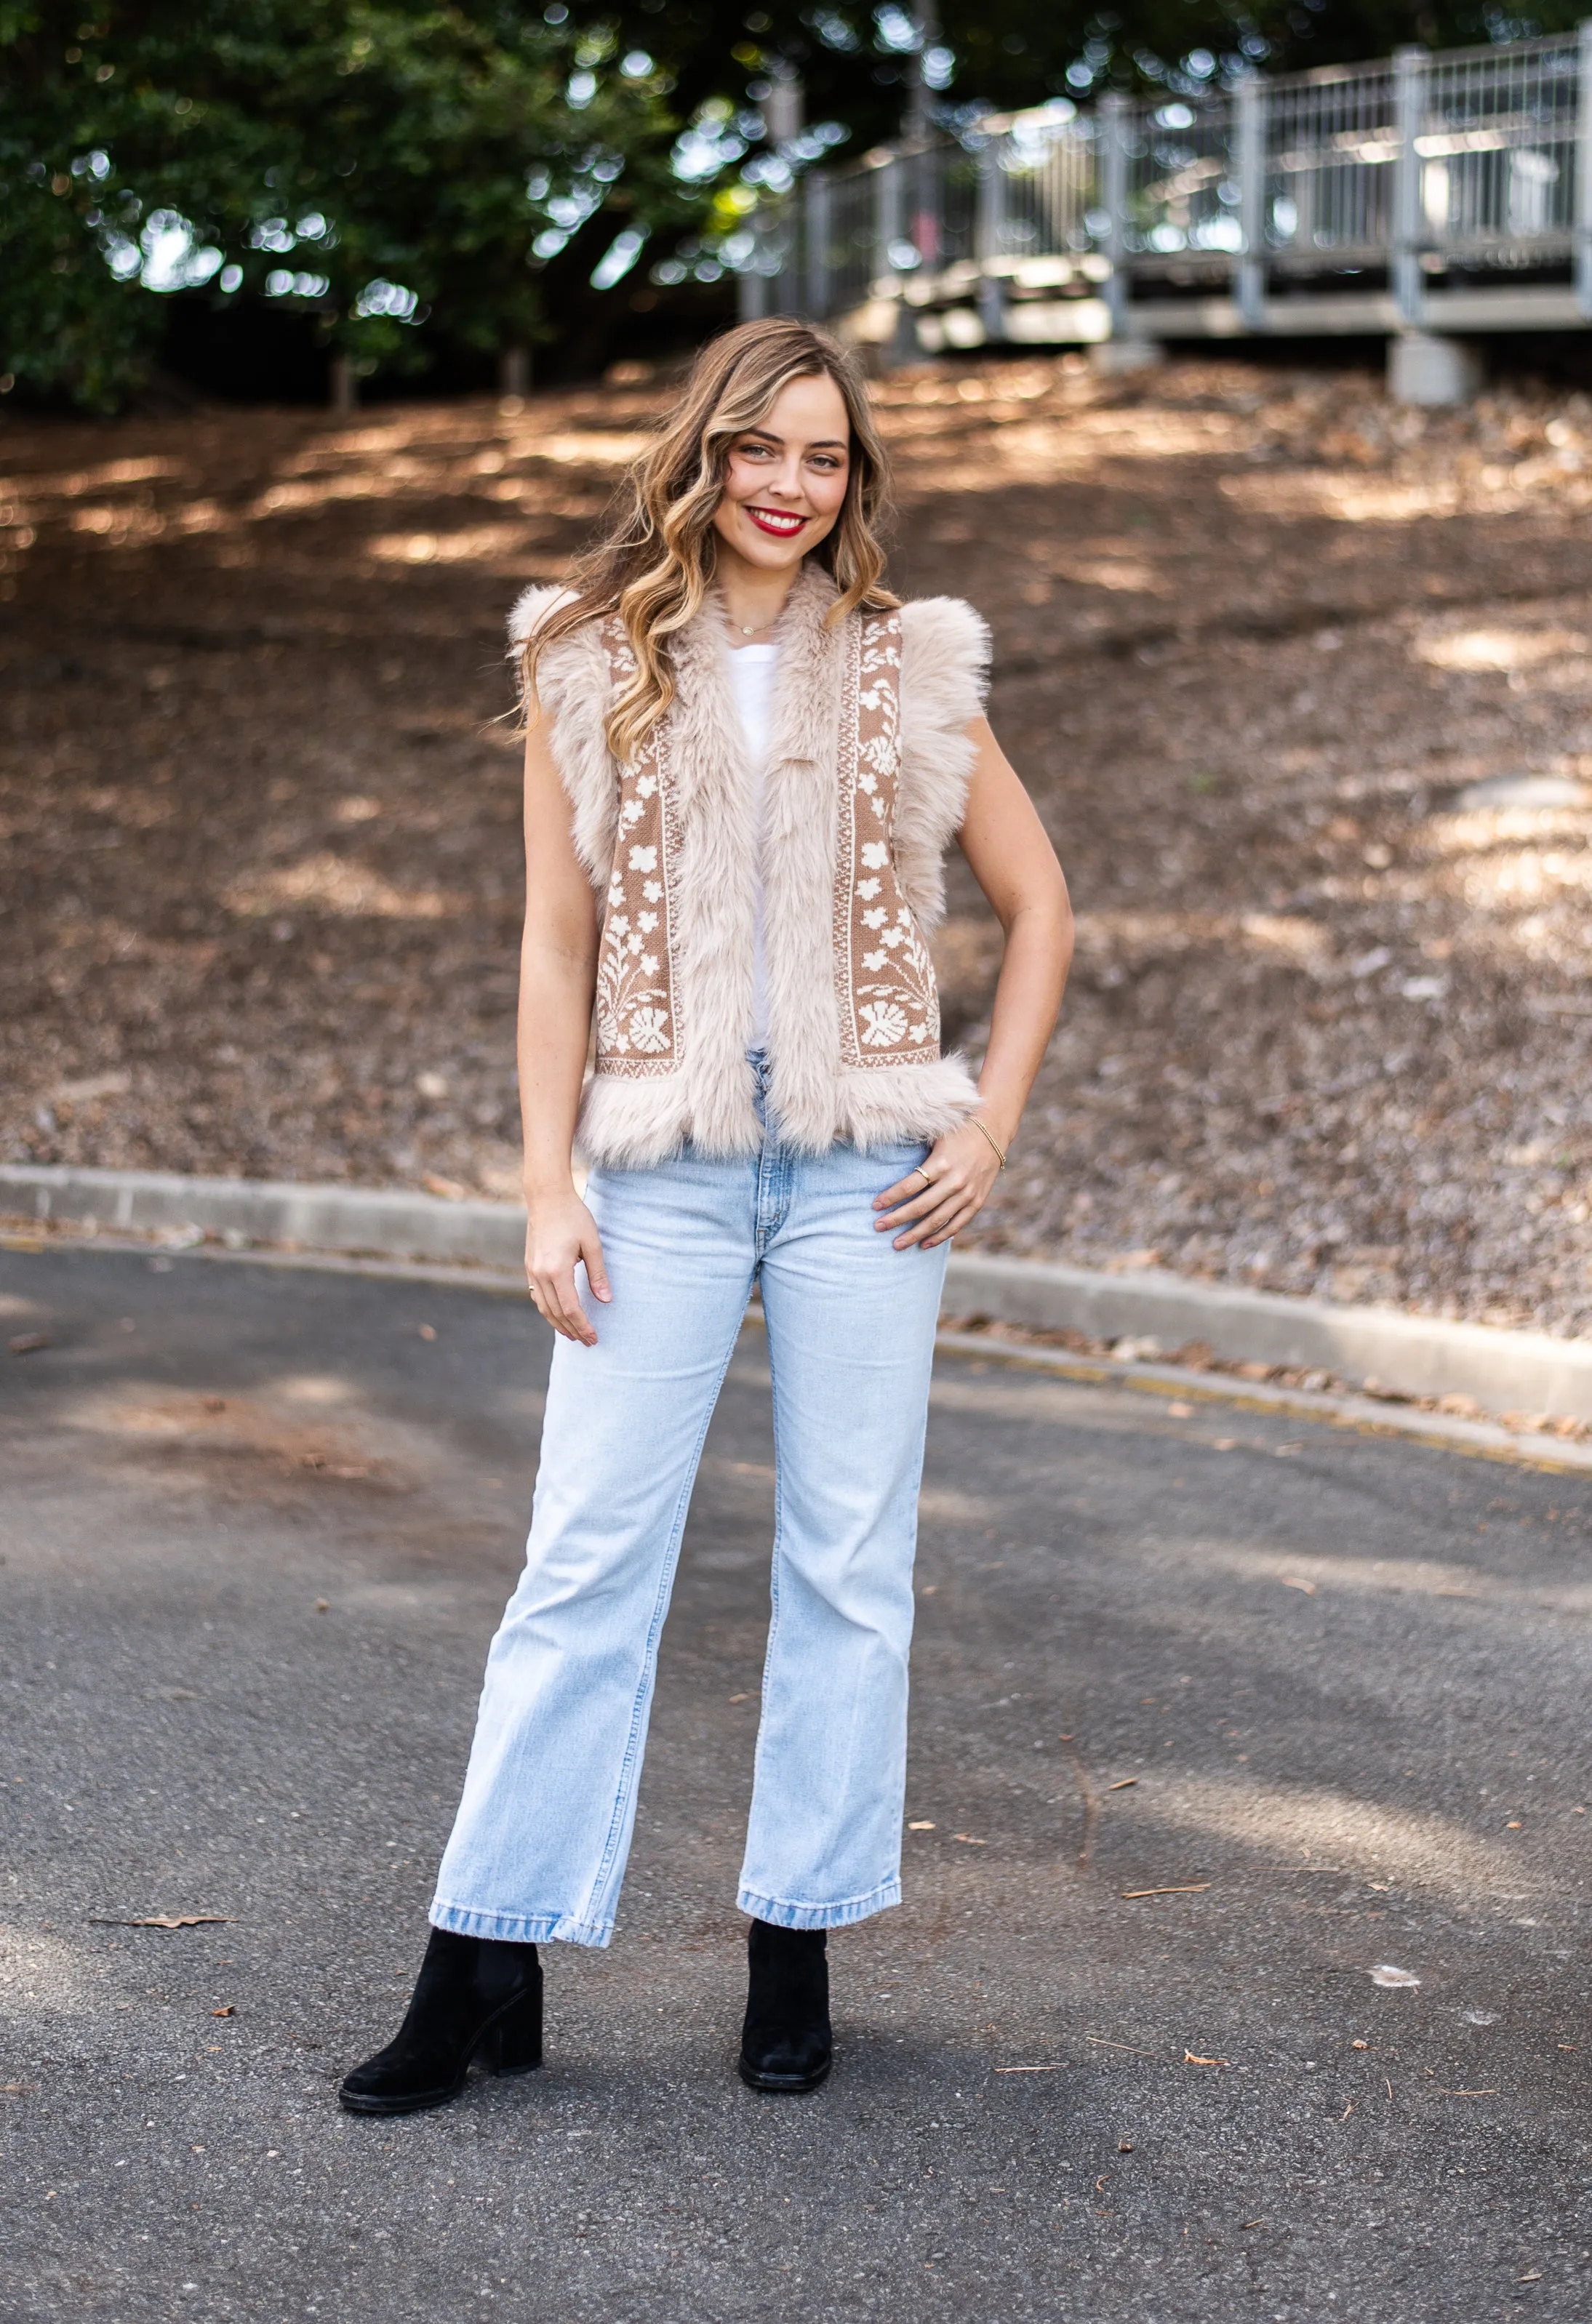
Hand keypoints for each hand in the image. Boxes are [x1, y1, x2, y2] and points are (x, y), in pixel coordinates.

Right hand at [524, 1188, 610, 1343]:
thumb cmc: (574, 1216)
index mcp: (557, 1270)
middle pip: (555, 1313)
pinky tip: (559, 1315)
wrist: (547, 1197)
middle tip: (587, 1342)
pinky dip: (549, 1310)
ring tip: (573, 1335)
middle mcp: (540, 1274)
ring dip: (558, 1324)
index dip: (583, 1325)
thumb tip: (606, 1300)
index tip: (594, 1337)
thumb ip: (598, 1275)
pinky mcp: (529, 1266)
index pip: (570, 1308)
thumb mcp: (592, 1244)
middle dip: (572, 1330)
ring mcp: (532, 1271)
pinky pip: (538, 1296)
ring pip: (543, 1308)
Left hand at [873, 1121, 1002, 1249]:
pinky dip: (940, 1236)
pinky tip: (924, 1245)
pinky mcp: (977, 1201)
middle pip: (920, 1207)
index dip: (890, 1198)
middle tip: (878, 1227)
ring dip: (915, 1234)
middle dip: (896, 1219)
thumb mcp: (935, 1135)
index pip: (909, 1186)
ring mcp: (968, 1194)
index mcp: (941, 1163)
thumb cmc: (958, 1129)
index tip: (874, 1206)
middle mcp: (955, 1181)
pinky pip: (957, 1224)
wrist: (994, 1128)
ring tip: (897, 1244)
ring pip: (937, 1220)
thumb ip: (917, 1152)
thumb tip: (887, 1165)